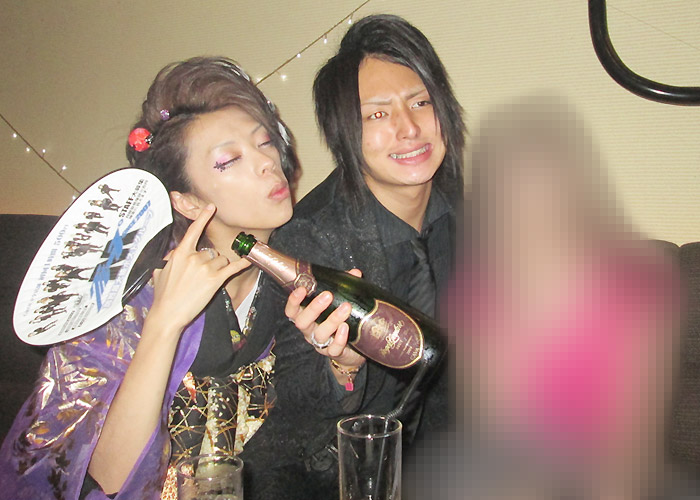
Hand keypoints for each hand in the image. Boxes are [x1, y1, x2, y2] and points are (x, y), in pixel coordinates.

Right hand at [148, 204, 249, 333]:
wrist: (167, 314)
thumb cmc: (163, 295)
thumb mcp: (161, 272)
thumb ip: (170, 259)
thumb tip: (174, 255)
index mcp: (180, 253)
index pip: (193, 230)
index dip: (203, 217)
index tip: (211, 206)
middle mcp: (194, 257)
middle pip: (211, 252)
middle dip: (209, 262)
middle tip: (199, 278)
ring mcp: (205, 268)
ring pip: (221, 260)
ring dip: (217, 269)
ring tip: (205, 283)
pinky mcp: (215, 280)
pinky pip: (232, 268)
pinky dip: (241, 264)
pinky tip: (248, 259)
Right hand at [285, 268, 365, 368]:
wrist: (350, 349)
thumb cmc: (340, 320)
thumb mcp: (339, 302)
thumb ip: (344, 287)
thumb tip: (355, 273)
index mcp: (306, 317)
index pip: (292, 311)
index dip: (293, 301)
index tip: (302, 289)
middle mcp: (309, 331)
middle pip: (302, 322)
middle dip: (314, 308)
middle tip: (327, 295)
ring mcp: (320, 344)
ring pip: (320, 334)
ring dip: (332, 320)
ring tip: (346, 307)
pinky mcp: (332, 353)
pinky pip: (333, 349)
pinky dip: (339, 339)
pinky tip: (345, 328)